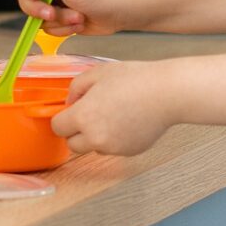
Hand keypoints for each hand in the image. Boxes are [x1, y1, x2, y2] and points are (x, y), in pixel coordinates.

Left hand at [50, 61, 174, 156]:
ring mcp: (113, 148)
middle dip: (76, 132)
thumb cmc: (135, 79)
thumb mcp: (98, 73)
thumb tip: (70, 101)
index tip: (72, 110)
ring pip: (94, 148)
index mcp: (83, 117)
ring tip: (114, 114)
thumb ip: (76, 87)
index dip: (63, 117)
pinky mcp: (129, 152)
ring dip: (96, 136)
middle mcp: (95, 137)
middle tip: (90, 114)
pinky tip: (128, 120)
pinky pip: (114, 149)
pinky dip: (116, 139)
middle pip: (72, 145)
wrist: (167, 93)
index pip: (57, 127)